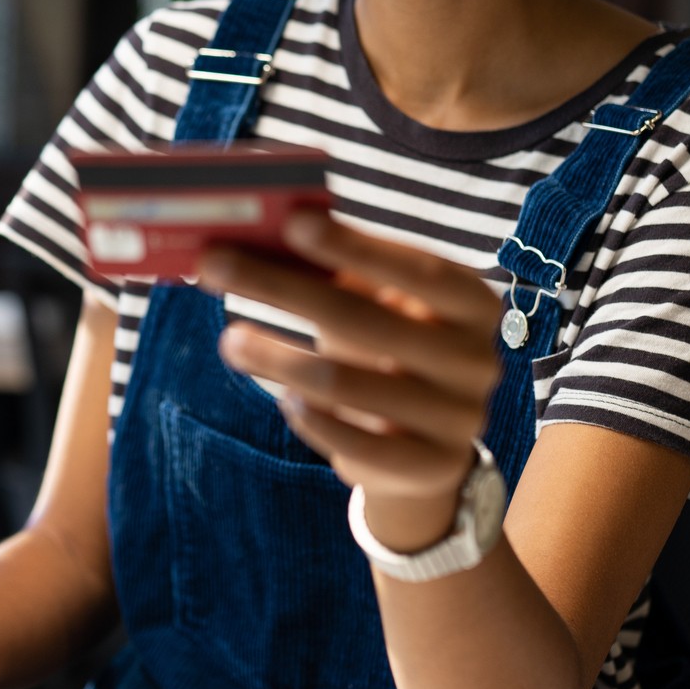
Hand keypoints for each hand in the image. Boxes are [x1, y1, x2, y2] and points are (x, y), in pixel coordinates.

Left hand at [196, 211, 503, 553]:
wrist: (424, 446)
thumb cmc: (385, 351)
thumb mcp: (375, 306)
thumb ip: (338, 271)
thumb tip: (262, 228)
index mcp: (471, 303)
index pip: (417, 268)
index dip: (356, 246)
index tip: (291, 221)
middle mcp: (475, 359)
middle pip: (367, 321)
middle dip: (282, 289)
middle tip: (214, 266)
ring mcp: (459, 418)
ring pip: (350, 385)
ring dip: (278, 359)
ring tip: (230, 341)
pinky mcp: (431, 467)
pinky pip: (357, 445)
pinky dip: (311, 419)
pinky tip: (282, 399)